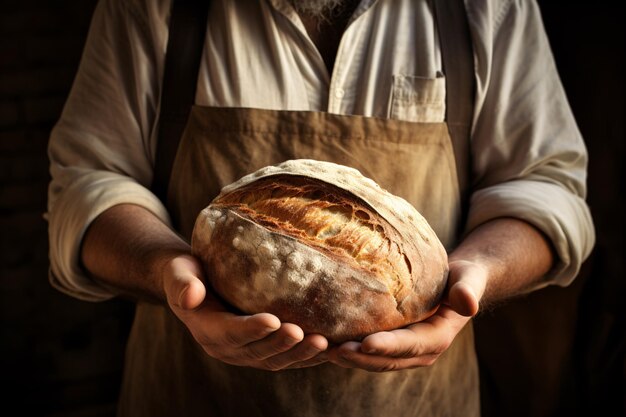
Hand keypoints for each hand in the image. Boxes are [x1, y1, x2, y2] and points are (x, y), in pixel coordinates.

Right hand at [162, 254, 328, 369]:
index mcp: (207, 330)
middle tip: (303, 333)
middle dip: (281, 344)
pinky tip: (332, 348)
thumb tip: (190, 294)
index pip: (230, 333)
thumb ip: (183, 284)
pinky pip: (287, 357)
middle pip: (257, 351)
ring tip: (323, 343)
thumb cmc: (188, 274)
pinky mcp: (264, 350)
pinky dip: (309, 356)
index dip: (251, 329)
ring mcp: (247, 353)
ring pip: (276, 360)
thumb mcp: (180, 274)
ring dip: (300, 354)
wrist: (195, 285)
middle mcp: (228, 348)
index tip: (273, 320)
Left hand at [327, 260, 486, 371]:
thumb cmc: (461, 277)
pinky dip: (349, 349)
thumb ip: (468, 289)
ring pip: (373, 360)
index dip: (389, 346)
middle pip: (387, 360)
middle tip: (334, 350)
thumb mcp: (469, 278)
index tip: (367, 343)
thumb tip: (468, 303)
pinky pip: (367, 350)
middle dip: (361, 358)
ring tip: (323, 349)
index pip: (410, 345)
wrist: (456, 284)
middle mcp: (419, 350)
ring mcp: (403, 350)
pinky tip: (326, 341)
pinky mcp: (390, 342)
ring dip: (350, 358)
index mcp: (438, 337)